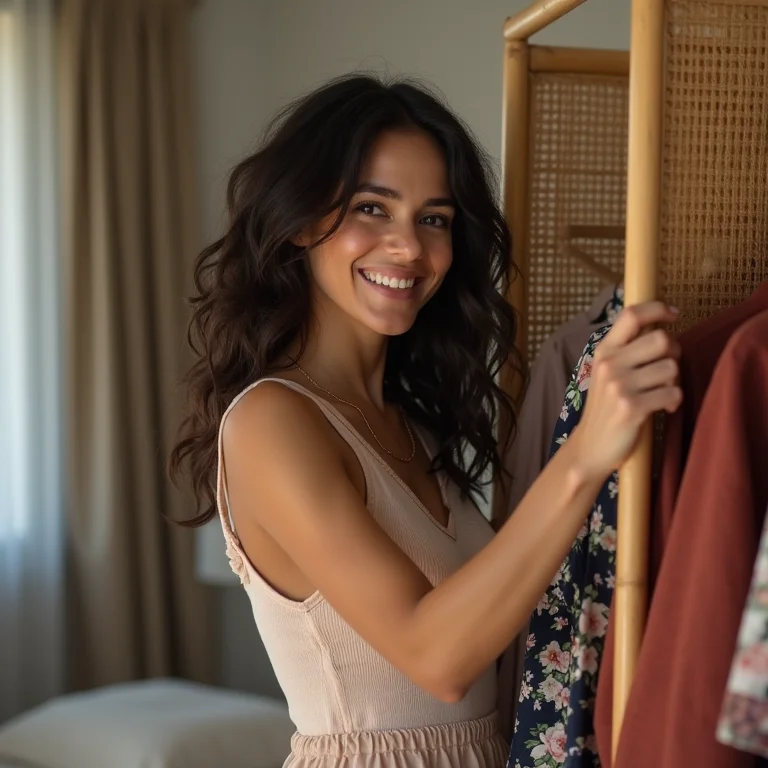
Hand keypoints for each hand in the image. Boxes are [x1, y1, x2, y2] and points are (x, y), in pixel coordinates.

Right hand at [570, 301, 681, 480]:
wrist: (591, 446)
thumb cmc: (606, 407)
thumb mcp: (608, 372)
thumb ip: (627, 350)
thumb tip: (662, 327)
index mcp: (604, 351)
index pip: (632, 315)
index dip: (658, 308)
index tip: (673, 315)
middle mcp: (609, 364)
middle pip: (661, 339)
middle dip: (674, 353)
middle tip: (667, 368)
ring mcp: (619, 386)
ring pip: (671, 368)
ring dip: (674, 382)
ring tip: (661, 393)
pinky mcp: (632, 408)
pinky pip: (673, 393)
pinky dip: (674, 402)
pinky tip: (663, 408)